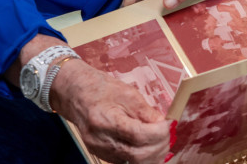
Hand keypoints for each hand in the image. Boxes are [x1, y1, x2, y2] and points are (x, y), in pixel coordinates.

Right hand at [51, 58, 171, 163]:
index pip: (138, 135)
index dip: (158, 133)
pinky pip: (126, 161)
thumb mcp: (127, 93)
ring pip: (133, 162)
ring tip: (162, 141)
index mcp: (105, 120)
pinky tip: (149, 145)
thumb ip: (145, 111)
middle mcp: (100, 140)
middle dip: (158, 147)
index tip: (169, 126)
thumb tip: (162, 123)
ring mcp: (100, 150)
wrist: (76, 95)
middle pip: (137, 154)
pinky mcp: (102, 154)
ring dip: (152, 155)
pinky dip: (141, 156)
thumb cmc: (100, 90)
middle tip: (169, 135)